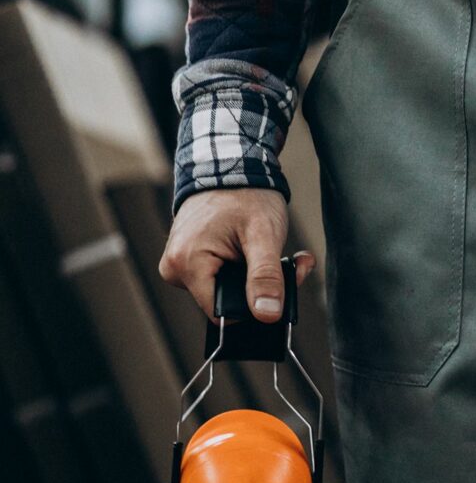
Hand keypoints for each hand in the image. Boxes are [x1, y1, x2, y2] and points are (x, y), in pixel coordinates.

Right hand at [159, 189, 315, 322]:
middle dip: (266, 288)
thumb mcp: (263, 236)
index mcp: (187, 265)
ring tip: (284, 254)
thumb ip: (265, 276)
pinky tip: (268, 251)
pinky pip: (224, 277)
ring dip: (263, 277)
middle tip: (293, 265)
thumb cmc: (245, 195)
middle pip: (228, 302)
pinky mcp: (192, 261)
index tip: (284, 285)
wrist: (231, 167)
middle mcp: (176, 269)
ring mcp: (182, 265)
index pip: (223, 312)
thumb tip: (268, 315)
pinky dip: (251, 268)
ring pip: (230, 290)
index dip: (257, 305)